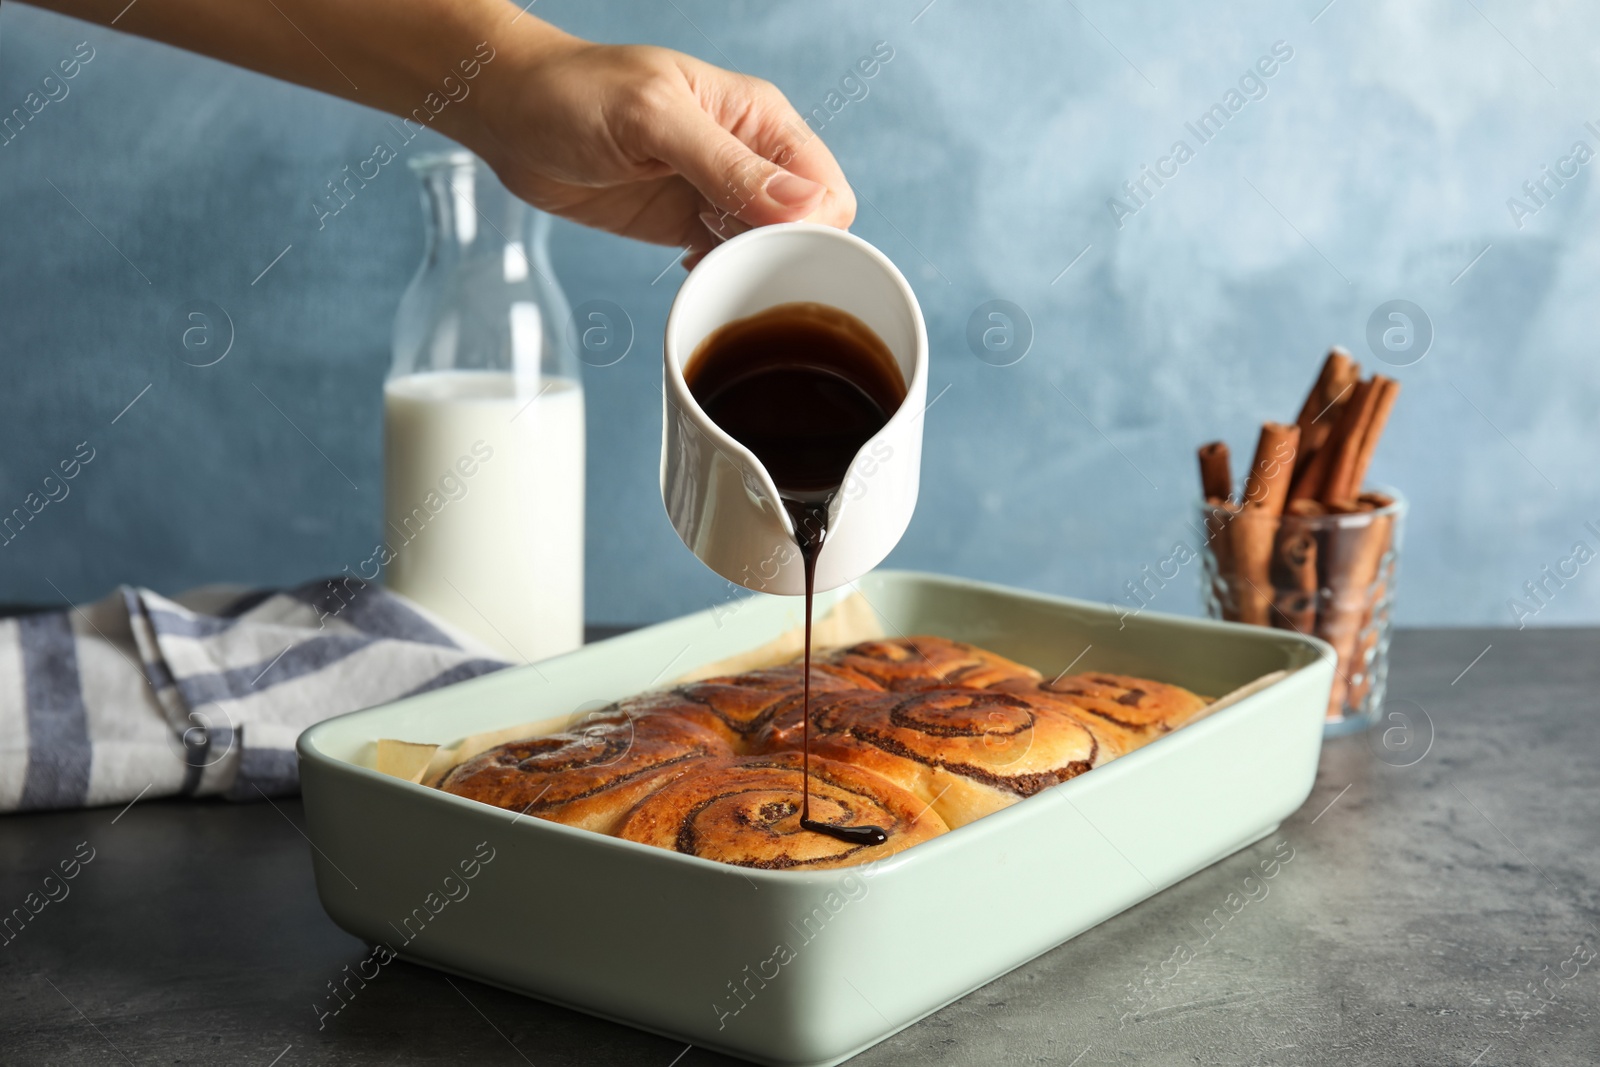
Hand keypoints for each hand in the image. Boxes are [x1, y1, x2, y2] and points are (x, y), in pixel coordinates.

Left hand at [473, 33, 855, 267]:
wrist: (509, 114)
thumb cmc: (574, 93)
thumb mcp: (653, 121)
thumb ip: (727, 163)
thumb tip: (801, 207)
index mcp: (760, 118)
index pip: (826, 190)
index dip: (809, 231)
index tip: (762, 249)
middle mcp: (749, 156)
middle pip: (808, 229)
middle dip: (781, 258)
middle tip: (728, 263)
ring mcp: (719, 193)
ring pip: (771, 251)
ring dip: (748, 270)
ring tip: (702, 262)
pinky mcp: (687, 224)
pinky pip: (730, 263)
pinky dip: (721, 277)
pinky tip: (692, 272)